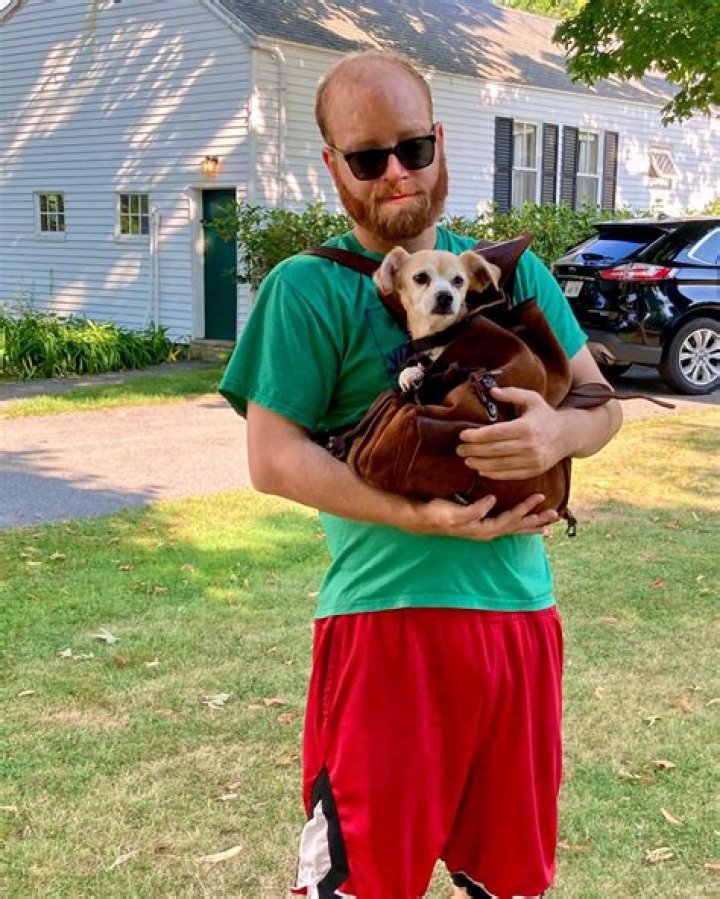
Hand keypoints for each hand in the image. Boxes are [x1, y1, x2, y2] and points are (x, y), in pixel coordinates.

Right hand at [409, 492, 558, 539]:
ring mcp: (485, 530)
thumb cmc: (438, 514)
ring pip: (514, 529)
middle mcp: (488, 532)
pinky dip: (520, 525)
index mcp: (484, 529)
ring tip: (548, 525)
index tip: (539, 497)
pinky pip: (507, 526)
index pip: (510, 519)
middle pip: (517, 528)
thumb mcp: (454, 512)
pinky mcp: (482, 526)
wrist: (423, 519)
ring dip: (532, 525)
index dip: (525, 509)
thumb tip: (492, 501)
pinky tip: (526, 524)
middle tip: (555, 516)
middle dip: (536, 521)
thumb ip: (474, 509)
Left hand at [457, 386, 568, 478]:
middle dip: (473, 450)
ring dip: (480, 463)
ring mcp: (532, 461)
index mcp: (527, 427)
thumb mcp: (532, 399)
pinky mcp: (533, 471)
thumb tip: (491, 391)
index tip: (462, 435)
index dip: (477, 435)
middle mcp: (529, 446)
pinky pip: (509, 475)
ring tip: (466, 460)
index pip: (496, 433)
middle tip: (459, 449)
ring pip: (500, 465)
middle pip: (494, 450)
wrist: (568, 435)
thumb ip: (512, 393)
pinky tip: (481, 469)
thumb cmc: (545, 415)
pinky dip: (493, 474)